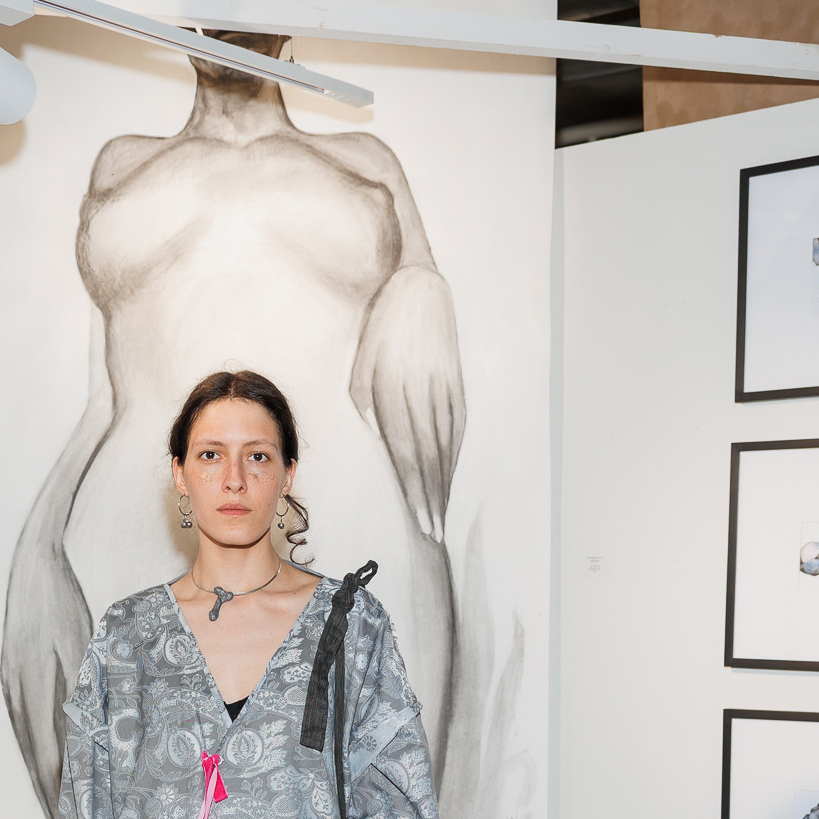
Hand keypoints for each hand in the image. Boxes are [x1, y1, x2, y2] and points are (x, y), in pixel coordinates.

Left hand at [349, 264, 464, 541]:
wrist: (417, 285)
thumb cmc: (380, 331)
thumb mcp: (362, 364)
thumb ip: (368, 406)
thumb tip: (383, 443)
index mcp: (394, 389)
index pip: (405, 452)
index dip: (414, 490)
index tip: (420, 521)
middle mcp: (423, 391)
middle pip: (428, 456)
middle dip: (430, 498)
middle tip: (433, 533)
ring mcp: (444, 387)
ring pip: (446, 446)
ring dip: (443, 483)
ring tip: (441, 515)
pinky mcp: (457, 382)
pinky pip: (456, 427)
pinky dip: (453, 456)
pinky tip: (449, 479)